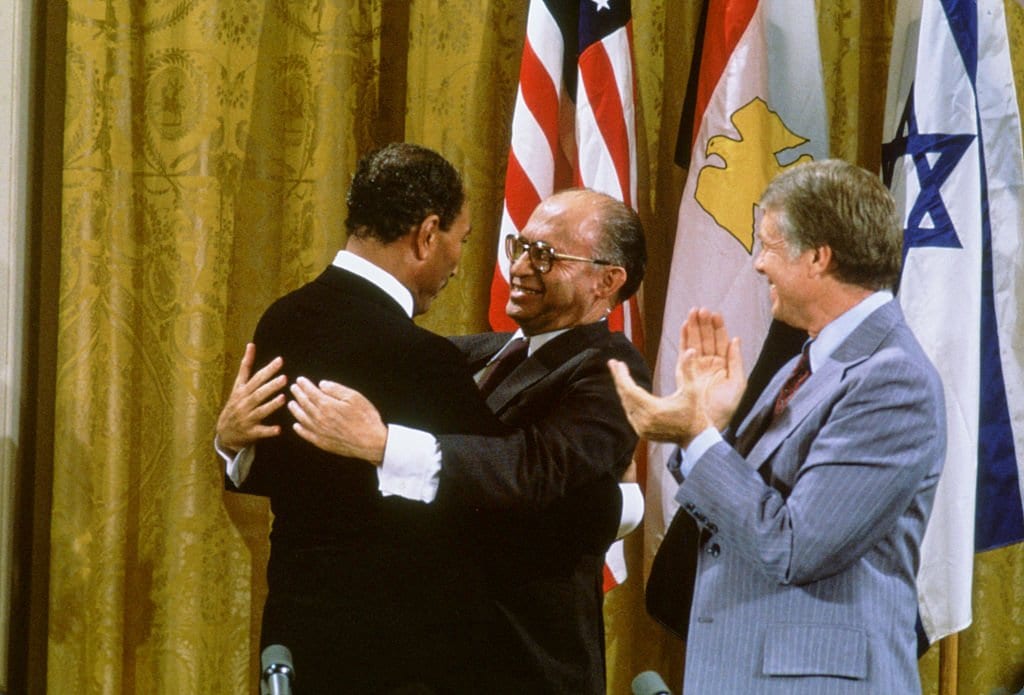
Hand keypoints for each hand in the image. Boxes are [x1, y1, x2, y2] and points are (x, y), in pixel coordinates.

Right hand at [215, 343, 286, 452]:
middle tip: (285, 378)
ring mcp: (246, 418)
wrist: (224, 432)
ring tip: (283, 398)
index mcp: (242, 391)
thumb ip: (246, 366)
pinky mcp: (250, 432)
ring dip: (271, 405)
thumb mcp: (238, 385)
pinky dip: (269, 431)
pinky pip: (260, 432)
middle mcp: (243, 403)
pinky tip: (278, 429)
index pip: (255, 377)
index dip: (267, 369)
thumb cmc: (235, 404)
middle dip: (271, 385)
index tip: (280, 360)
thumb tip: (251, 344)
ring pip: (260, 411)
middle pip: (257, 393)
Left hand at [288, 377, 387, 464]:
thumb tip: (321, 384)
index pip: (311, 392)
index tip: (300, 380)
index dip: (304, 385)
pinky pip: (306, 434)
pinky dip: (300, 429)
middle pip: (305, 404)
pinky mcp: (322, 442)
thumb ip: (336, 389)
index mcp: (327, 405)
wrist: (370, 442)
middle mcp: (319, 418)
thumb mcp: (354, 397)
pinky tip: (296, 426)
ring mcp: (319, 431)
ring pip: (302, 418)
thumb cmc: (365, 418)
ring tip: (291, 404)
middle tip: (293, 388)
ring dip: (295, 410)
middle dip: (298, 395)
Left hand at [608, 352, 709, 446]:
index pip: (630, 390)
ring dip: (622, 388)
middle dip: (618, 378)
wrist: (695, 438)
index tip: (617, 363)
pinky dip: (627, 400)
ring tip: (619, 373)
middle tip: (613, 363)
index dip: (622, 376)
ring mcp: (641, 428)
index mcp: (654, 410)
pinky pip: (629, 412)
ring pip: (626, 405)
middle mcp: (644, 421)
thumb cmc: (695, 413)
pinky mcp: (641, 432)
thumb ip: (688, 370)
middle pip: (624, 396)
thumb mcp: (692, 390)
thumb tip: (691, 350)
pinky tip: (626, 389)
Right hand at [680, 308, 745, 429]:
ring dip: (693, 327)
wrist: (707, 424)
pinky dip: (683, 339)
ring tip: (693, 312)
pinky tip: (684, 326)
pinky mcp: (684, 372)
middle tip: (702, 309)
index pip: (720, 342)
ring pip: (694, 342)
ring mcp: (695, 367)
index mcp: (723, 366)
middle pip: (706, 339)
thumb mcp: (738, 383)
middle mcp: (708, 364)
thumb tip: (736, 339)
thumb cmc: (724, 409)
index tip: (715, 314)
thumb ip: (736, 360)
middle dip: (704, 324)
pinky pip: (683, 351)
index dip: (718, 328)